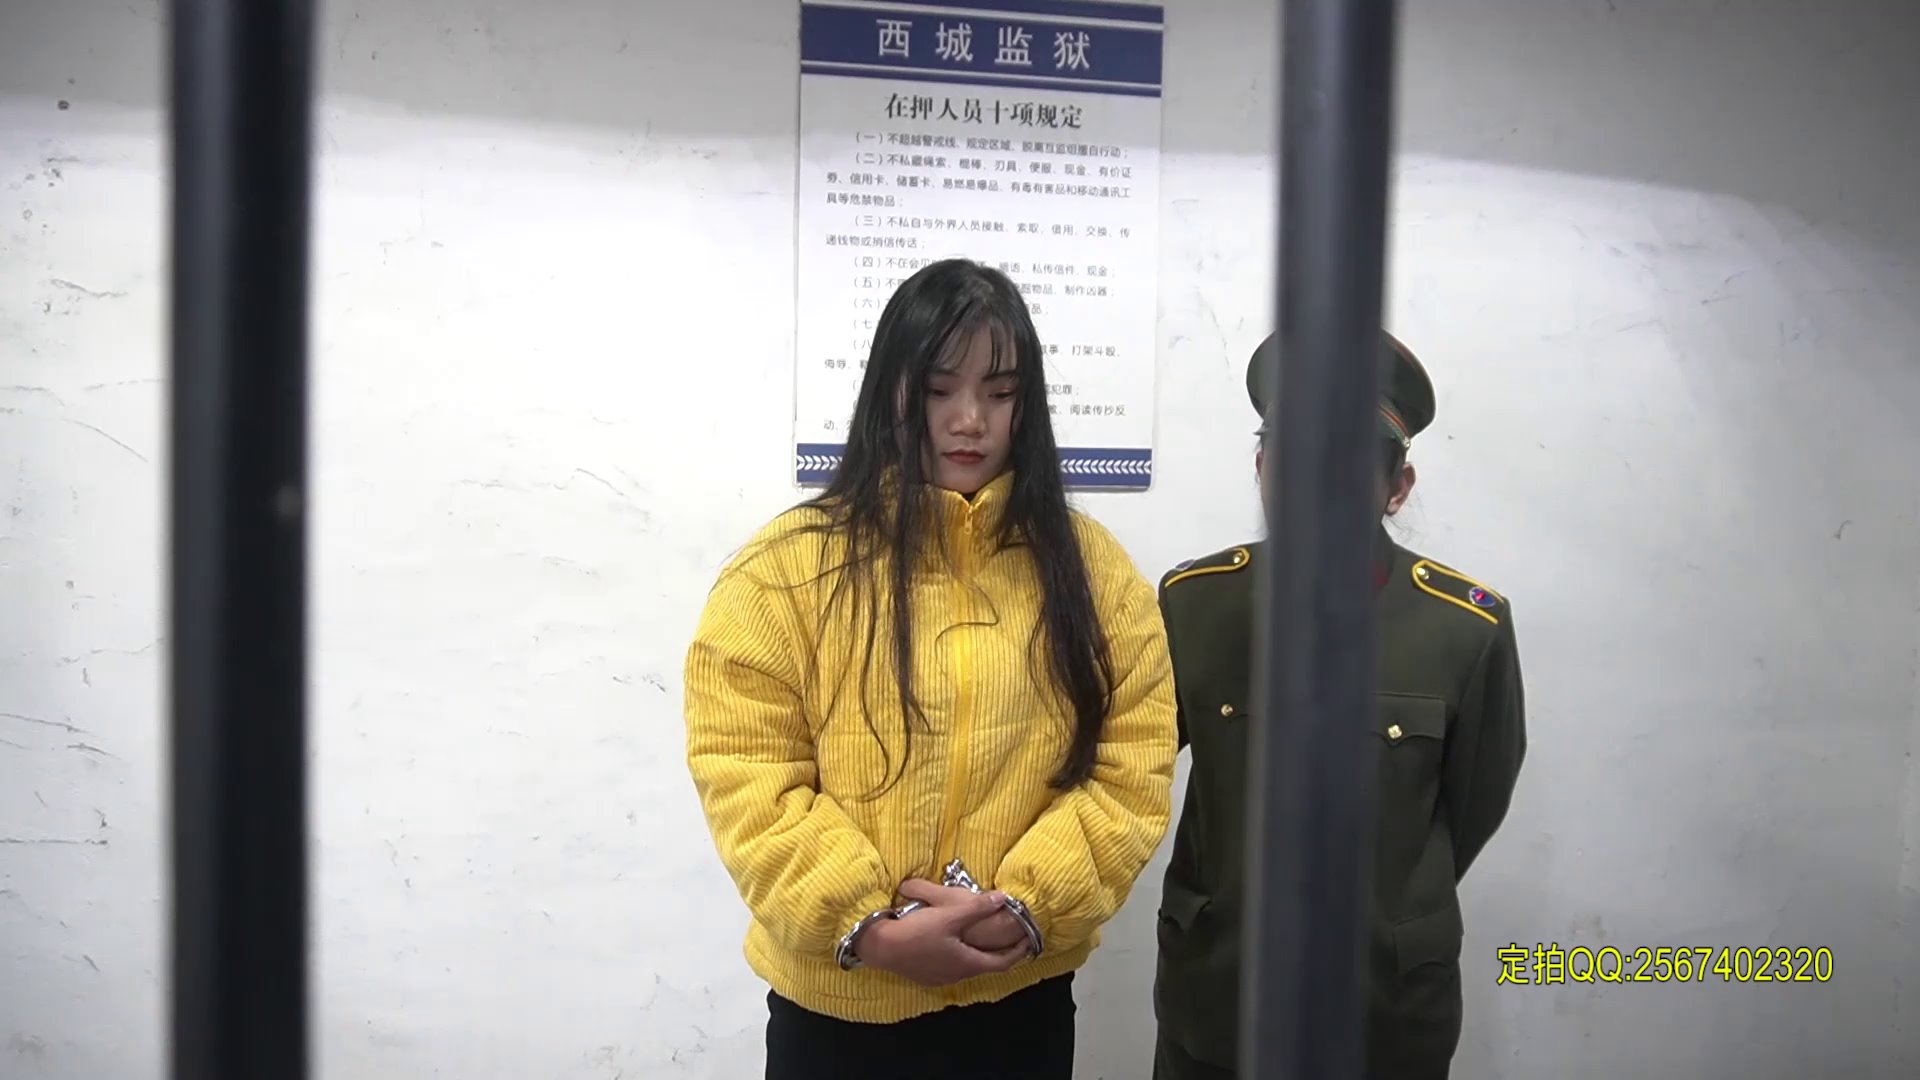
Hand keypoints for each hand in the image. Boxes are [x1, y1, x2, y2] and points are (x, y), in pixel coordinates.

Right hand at [853, 880, 1028, 985]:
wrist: (880, 947)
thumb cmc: (917, 931)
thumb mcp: (949, 915)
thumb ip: (977, 907)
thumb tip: (1002, 898)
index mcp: (967, 962)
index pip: (1001, 963)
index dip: (1017, 953)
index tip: (1028, 944)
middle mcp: (956, 974)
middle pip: (984, 965)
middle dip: (998, 953)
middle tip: (1008, 939)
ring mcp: (939, 977)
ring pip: (966, 967)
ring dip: (976, 954)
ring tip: (981, 938)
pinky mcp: (925, 976)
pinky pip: (950, 967)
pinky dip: (959, 956)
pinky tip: (952, 944)